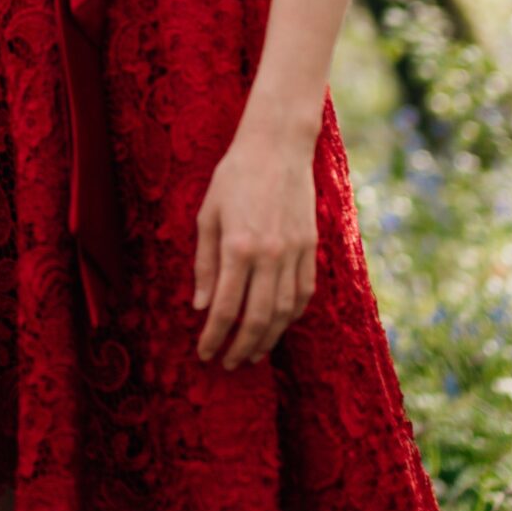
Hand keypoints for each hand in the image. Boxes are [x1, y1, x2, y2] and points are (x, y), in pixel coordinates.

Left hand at [193, 120, 318, 368]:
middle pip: (257, 318)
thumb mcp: (207, 215)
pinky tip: (279, 325)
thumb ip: (205, 263)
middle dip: (241, 347)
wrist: (277, 146)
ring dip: (269, 338)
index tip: (205, 354)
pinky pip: (304, 292)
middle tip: (228, 364)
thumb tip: (201, 306)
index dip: (214, 337)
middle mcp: (269, 255)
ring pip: (285, 311)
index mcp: (238, 247)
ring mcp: (294, 253)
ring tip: (253, 353)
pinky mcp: (311, 247)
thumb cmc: (234, 177)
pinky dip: (293, 315)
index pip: (225, 308)